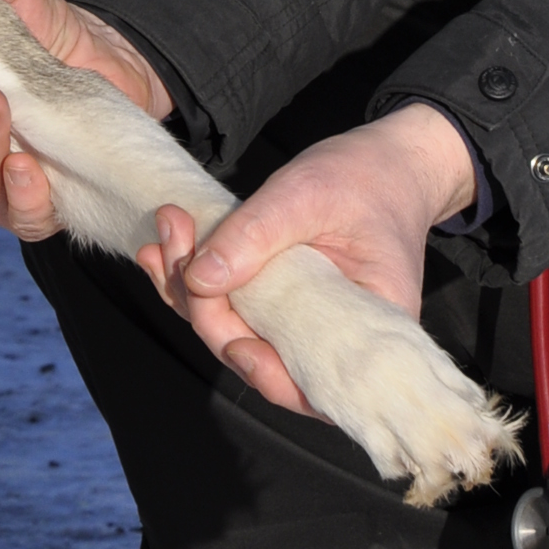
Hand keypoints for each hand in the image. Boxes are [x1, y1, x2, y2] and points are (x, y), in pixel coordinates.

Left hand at [137, 103, 473, 410]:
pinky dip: (195, 284)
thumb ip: (256, 234)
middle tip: (177, 242)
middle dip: (207, 311)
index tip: (235, 342)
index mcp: (372, 327)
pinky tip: (166, 250)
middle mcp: (337, 338)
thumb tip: (202, 280)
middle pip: (261, 358)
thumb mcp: (307, 193)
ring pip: (236, 334)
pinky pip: (233, 311)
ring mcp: (303, 324)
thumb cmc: (363, 178)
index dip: (269, 375)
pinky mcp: (279, 305)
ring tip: (166, 235)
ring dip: (191, 293)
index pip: (318, 385)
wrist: (382, 163)